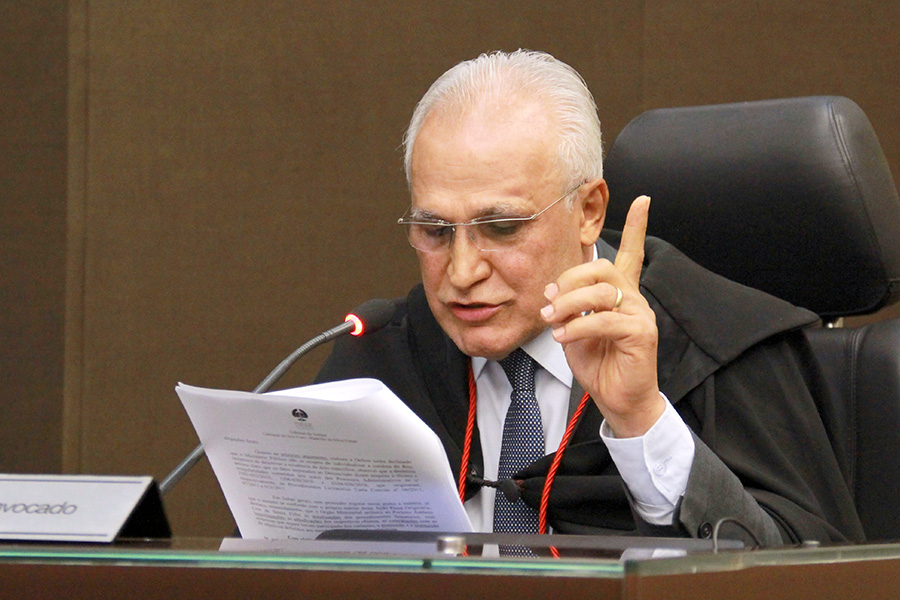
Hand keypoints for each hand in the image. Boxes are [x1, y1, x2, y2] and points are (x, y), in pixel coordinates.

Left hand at [541, 196, 662, 436]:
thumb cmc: (599, 364)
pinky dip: (579, 327)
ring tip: (554, 322)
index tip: (642, 200)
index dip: (636, 227)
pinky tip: (565, 337)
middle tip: (552, 302)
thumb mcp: (575, 330)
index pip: (631, 254)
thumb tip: (553, 290)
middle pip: (603, 267)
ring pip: (601, 292)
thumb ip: (567, 307)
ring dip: (569, 305)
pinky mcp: (641, 334)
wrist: (619, 399)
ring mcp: (641, 315)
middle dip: (571, 279)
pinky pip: (605, 320)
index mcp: (621, 295)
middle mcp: (634, 299)